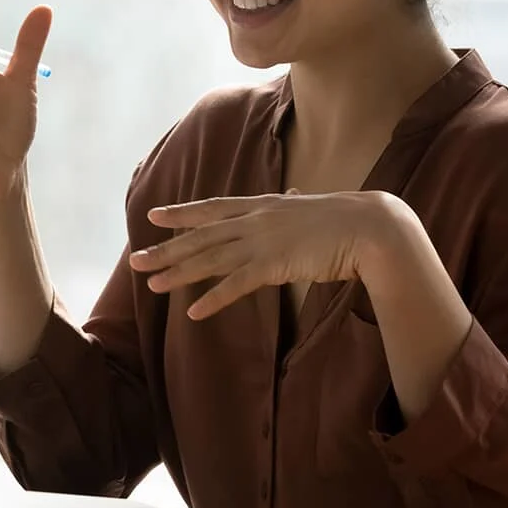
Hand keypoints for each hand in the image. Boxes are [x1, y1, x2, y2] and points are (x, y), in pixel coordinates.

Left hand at [128, 189, 407, 318]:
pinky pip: (237, 285)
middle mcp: (257, 220)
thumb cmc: (347, 221)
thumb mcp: (312, 208)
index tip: (154, 216)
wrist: (371, 228)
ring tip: (152, 284)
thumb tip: (293, 194)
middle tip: (136, 259)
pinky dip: (214, 299)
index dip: (182, 213)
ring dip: (180, 273)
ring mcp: (264, 241)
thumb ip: (295, 206)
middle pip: (202, 236)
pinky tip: (193, 312)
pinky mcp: (276, 265)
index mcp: (265, 205)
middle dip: (168, 248)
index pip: (214, 208)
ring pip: (211, 259)